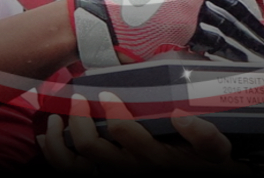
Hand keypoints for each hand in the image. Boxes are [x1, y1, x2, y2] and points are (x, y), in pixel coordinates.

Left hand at [39, 92, 249, 174]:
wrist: (200, 176)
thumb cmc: (205, 161)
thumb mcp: (215, 151)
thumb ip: (205, 138)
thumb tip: (180, 119)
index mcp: (155, 158)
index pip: (124, 136)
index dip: (112, 115)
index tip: (106, 94)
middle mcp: (130, 170)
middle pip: (93, 149)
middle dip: (80, 121)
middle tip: (80, 98)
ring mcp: (114, 174)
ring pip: (74, 167)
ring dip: (60, 141)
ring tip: (58, 118)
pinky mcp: (103, 174)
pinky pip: (69, 172)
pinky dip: (53, 153)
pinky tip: (48, 135)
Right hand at [68, 0, 263, 66]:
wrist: (99, 13)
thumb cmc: (122, 0)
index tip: (262, 6)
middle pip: (234, 5)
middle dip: (255, 24)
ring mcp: (188, 6)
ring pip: (229, 25)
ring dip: (248, 39)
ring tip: (260, 51)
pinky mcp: (182, 28)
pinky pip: (214, 42)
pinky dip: (229, 51)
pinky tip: (238, 58)